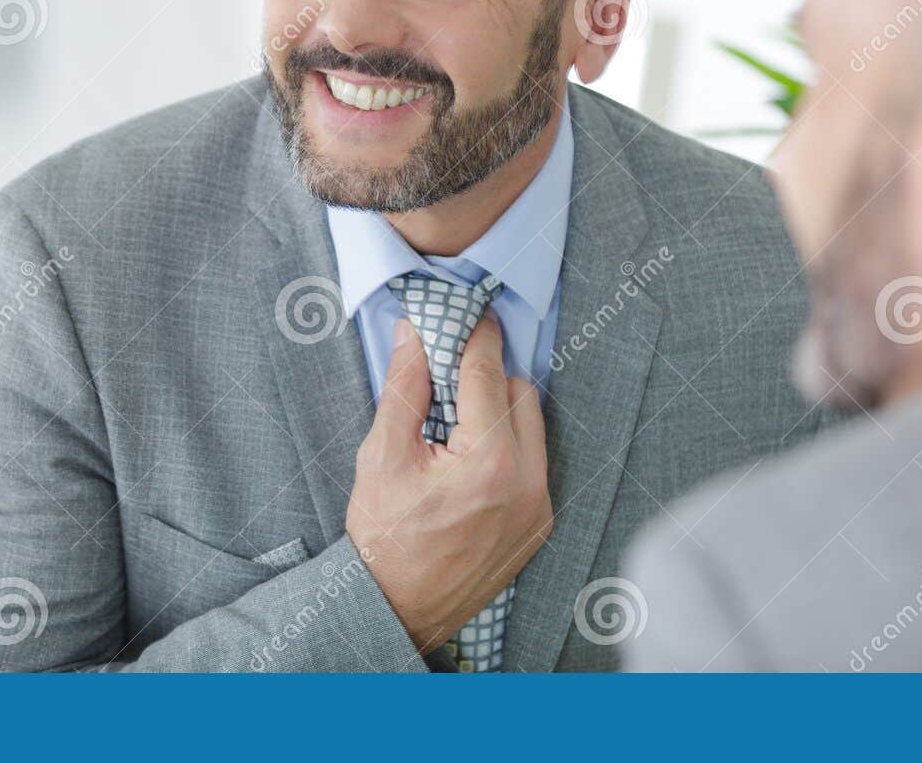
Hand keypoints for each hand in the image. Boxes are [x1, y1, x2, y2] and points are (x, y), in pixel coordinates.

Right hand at [346, 313, 552, 653]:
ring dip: (500, 412)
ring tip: (456, 428)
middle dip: (485, 379)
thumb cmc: (384, 538)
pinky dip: (509, 447)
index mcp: (489, 462)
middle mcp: (527, 482)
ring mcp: (538, 506)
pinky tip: (471, 460)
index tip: (472, 312)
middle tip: (447, 384)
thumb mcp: (383, 456)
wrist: (396, 610)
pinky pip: (535, 461)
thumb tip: (414, 335)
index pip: (488, 373)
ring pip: (533, 426)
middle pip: (520, 393)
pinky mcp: (539, 523)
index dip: (477, 336)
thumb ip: (405, 387)